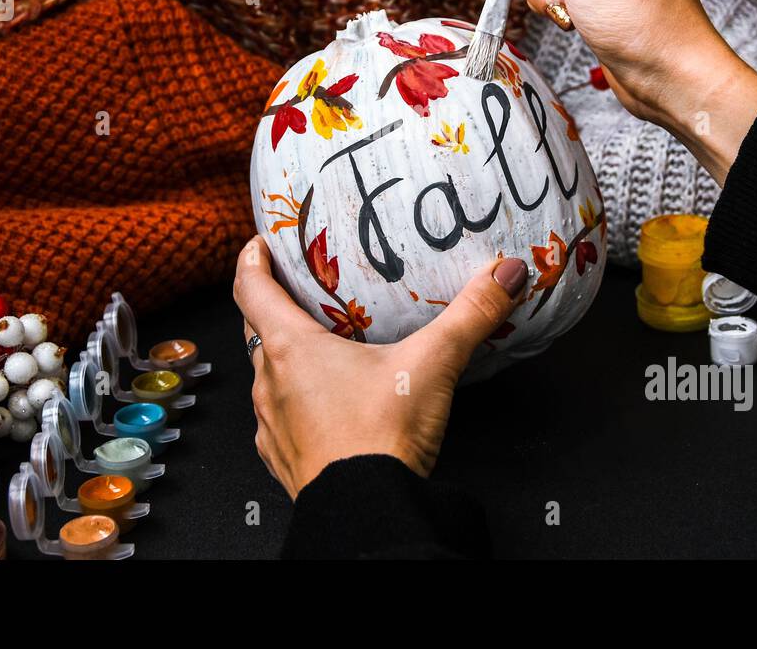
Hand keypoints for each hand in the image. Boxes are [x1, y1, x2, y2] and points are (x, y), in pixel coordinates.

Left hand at [233, 235, 528, 497]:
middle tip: (296, 287)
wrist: (367, 512)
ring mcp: (271, 423)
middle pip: (255, 328)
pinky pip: (277, 417)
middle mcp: (270, 382)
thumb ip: (471, 313)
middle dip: (270, 303)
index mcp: (291, 348)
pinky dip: (293, 401)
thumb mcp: (432, 363)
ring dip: (283, 355)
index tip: (262, 244)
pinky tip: (323, 404)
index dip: (252, 260)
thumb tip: (506, 272)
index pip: (250, 288)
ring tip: (318, 345)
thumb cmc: (382, 439)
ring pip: (266, 374)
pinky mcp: (283, 457)